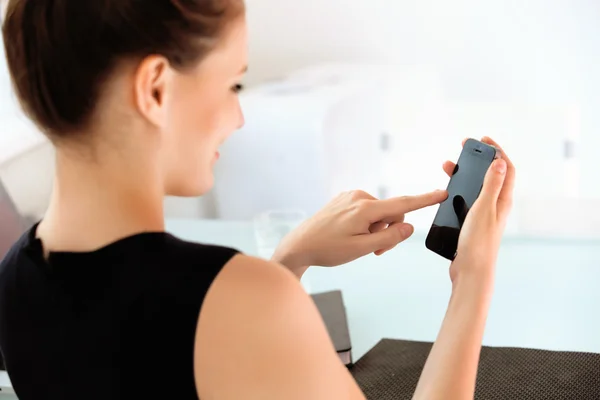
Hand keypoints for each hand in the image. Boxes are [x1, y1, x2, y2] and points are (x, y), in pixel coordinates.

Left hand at [272, 189, 447, 276]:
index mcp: (365, 208)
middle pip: (391, 212)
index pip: (402, 204)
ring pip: (379, 213)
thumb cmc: (328, 249)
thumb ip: (388, 239)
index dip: (425, 200)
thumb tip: (408, 227)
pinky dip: (366, 223)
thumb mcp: (361, 249)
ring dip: (375, 229)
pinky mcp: (344, 199)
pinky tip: (350, 234)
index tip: (442, 193)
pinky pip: (366, 210)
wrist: (300, 244)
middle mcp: (359, 196)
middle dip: (388, 231)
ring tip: (358, 243)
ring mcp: (350, 196)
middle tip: (374, 250)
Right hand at [446, 137, 515, 284]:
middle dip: (477, 161)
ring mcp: (484, 215)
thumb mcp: (484, 208)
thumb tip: (500, 161)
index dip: (497, 151)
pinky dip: (457, 193)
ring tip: (448, 169)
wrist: (471, 271)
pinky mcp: (472, 224)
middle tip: (462, 151)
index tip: (483, 140)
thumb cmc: (478, 242)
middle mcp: (495, 206)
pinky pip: (466, 202)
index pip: (505, 168)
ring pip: (475, 188)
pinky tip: (445, 194)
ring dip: (464, 176)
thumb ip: (491, 184)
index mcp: (502, 200)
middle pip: (489, 176)